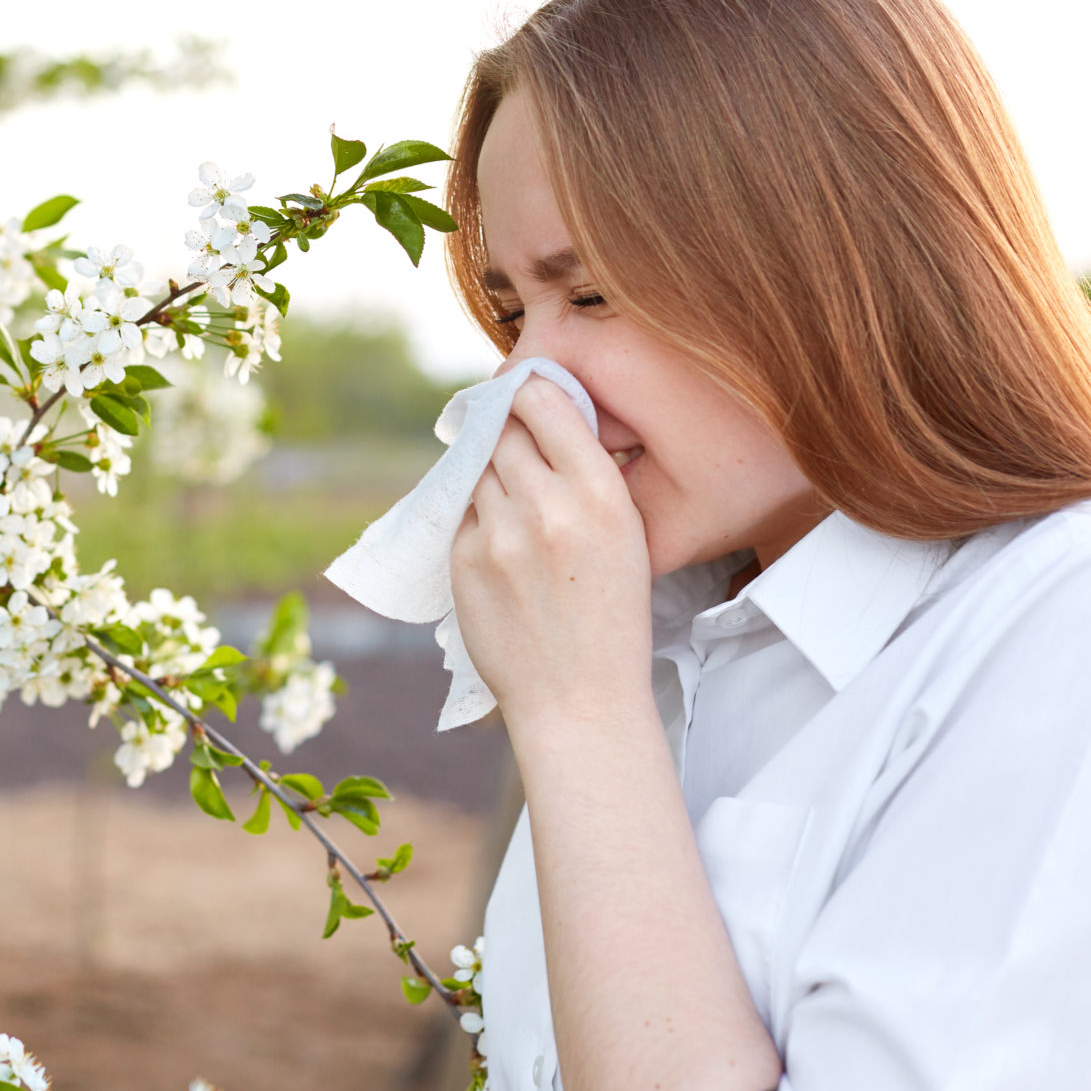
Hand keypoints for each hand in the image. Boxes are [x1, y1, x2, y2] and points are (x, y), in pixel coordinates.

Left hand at [448, 377, 653, 728]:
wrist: (579, 699)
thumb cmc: (610, 616)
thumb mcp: (627, 535)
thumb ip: (586, 475)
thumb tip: (541, 416)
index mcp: (601, 493)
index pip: (544, 402)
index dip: (528, 392)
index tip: (523, 394)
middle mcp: (547, 505)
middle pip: (504, 430)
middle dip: (507, 433)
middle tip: (515, 449)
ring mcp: (500, 533)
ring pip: (478, 469)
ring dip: (489, 475)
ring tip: (516, 509)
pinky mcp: (464, 559)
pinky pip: (462, 512)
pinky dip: (476, 518)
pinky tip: (502, 547)